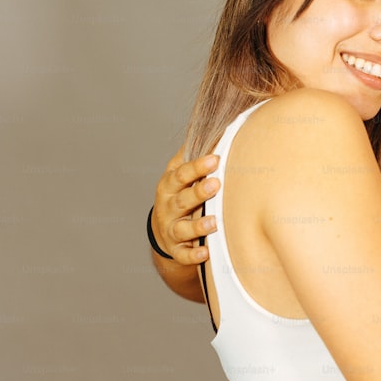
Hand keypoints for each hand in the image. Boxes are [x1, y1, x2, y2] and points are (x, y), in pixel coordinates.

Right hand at [150, 148, 219, 264]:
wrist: (165, 230)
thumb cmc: (181, 194)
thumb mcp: (181, 174)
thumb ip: (193, 154)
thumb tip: (215, 125)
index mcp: (170, 186)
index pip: (181, 174)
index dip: (197, 167)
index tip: (215, 158)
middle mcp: (168, 207)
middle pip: (182, 200)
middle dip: (198, 192)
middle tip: (216, 184)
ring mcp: (171, 229)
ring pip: (182, 228)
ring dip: (198, 225)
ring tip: (214, 222)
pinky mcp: (176, 250)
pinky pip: (183, 255)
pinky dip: (193, 255)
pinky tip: (205, 253)